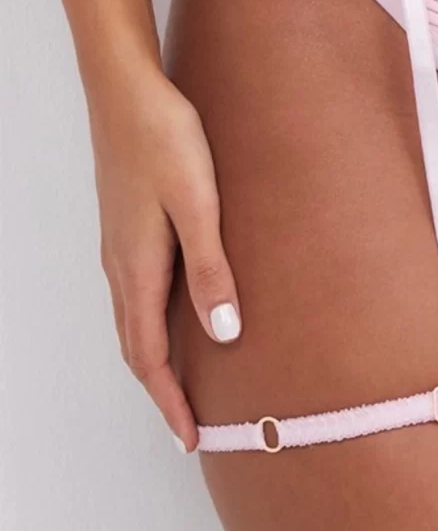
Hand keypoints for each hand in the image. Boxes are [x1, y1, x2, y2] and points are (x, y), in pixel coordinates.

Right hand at [88, 66, 241, 452]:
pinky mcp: (126, 227)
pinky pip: (136, 294)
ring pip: (135, 322)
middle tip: (190, 428)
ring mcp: (120, 247)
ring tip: (188, 385)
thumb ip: (212, 268)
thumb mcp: (198, 203)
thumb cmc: (164, 138)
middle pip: (137, 348)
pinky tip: (179, 317)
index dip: (170, 403)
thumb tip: (223, 334)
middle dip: (161, 392)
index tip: (190, 441)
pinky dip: (152, 325)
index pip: (150, 357)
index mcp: (139, 268)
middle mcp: (121, 266)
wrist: (126, 88)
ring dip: (156, 360)